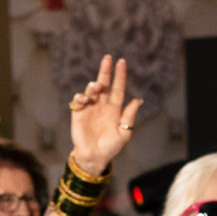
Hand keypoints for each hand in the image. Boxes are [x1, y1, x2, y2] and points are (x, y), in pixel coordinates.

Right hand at [66, 55, 143, 177]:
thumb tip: (138, 100)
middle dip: (105, 71)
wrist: (94, 157)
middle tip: (107, 58)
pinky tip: (85, 99)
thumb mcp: (124, 132)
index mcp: (114, 109)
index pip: (118, 89)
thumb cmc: (111, 147)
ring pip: (91, 91)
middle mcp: (102, 106)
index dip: (120, 76)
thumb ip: (129, 116)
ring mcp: (90, 109)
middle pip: (103, 84)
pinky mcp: (78, 114)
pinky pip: (78, 101)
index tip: (121, 62)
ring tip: (97, 87)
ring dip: (94, 86)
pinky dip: (81, 97)